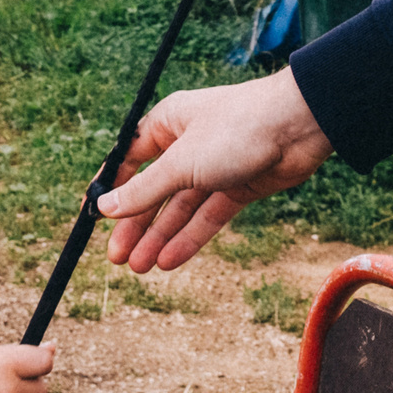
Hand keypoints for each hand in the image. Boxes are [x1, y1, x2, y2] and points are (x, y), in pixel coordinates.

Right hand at [96, 67, 334, 272]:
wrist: (301, 126)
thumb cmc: (238, 128)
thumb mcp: (182, 162)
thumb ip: (145, 190)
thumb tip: (106, 207)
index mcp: (168, 124)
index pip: (129, 161)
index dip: (111, 190)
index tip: (92, 218)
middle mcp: (188, 145)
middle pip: (154, 191)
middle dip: (135, 225)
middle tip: (116, 259)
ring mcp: (215, 168)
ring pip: (179, 208)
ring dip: (159, 237)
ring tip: (138, 268)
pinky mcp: (239, 186)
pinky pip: (207, 216)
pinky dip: (189, 238)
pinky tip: (168, 260)